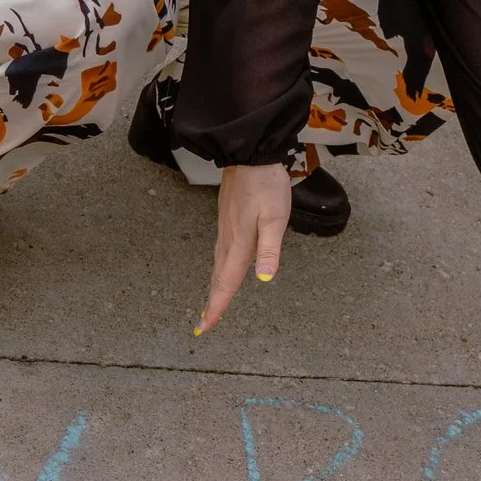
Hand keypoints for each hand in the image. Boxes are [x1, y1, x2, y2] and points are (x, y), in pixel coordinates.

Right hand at [196, 163, 291, 334]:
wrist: (250, 155)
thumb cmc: (265, 184)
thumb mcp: (276, 217)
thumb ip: (269, 249)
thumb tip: (264, 278)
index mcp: (239, 243)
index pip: (226, 282)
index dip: (217, 306)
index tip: (206, 326)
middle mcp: (228, 239)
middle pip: (218, 278)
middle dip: (213, 302)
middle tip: (204, 323)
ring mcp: (225, 230)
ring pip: (218, 266)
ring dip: (215, 287)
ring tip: (212, 304)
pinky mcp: (227, 221)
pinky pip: (220, 253)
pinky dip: (218, 270)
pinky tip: (222, 270)